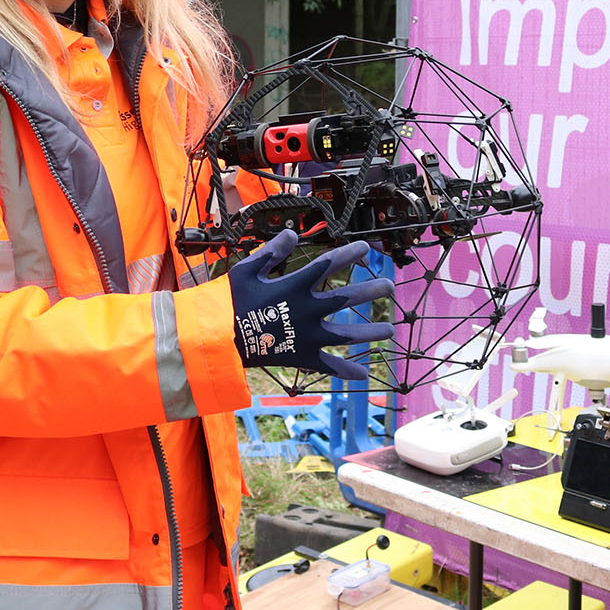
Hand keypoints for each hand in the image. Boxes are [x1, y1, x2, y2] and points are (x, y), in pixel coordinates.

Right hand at [227, 230, 393, 380]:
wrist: (218, 339)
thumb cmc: (229, 301)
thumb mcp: (247, 269)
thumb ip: (271, 251)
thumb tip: (291, 234)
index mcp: (294, 285)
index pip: (328, 265)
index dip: (349, 254)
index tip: (366, 248)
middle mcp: (307, 309)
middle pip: (347, 298)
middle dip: (371, 290)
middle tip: (389, 286)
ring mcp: (307, 335)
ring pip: (346, 334)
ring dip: (370, 331)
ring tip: (390, 329)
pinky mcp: (302, 356)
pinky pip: (328, 365)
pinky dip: (346, 371)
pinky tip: (363, 374)